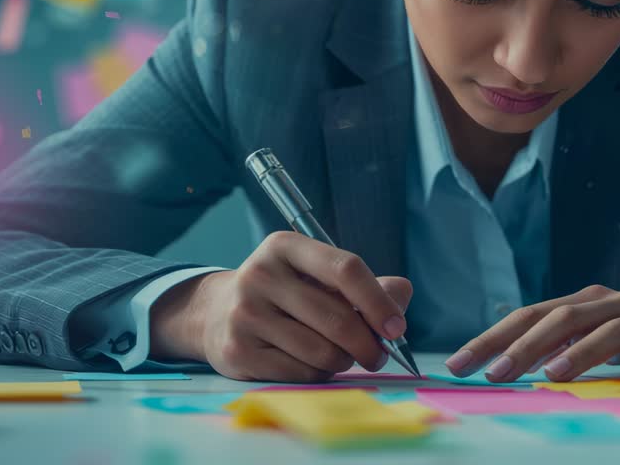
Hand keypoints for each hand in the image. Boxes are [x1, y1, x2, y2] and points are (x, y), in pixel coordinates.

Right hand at [151, 231, 411, 381]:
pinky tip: (315, 364)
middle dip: (369, 344)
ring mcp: (245, 313)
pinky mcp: (238, 351)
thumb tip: (402, 293)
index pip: (346, 269)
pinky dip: (320, 373)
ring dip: (345, 360)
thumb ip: (365, 284)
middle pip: (337, 318)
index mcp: (285, 246)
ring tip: (344, 356)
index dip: (378, 302)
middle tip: (379, 355)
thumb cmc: (286, 293)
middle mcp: (261, 274)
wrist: (218, 313)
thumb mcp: (319, 276)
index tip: (397, 328)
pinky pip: (301, 371)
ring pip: (322, 350)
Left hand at [443, 284, 619, 382]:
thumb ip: (575, 341)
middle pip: (566, 317)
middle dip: (524, 344)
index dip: (495, 336)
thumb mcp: (617, 333)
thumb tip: (522, 359)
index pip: (536, 315)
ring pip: (614, 330)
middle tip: (492, 372)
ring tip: (550, 376)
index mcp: (597, 302)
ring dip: (581, 352)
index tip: (459, 362)